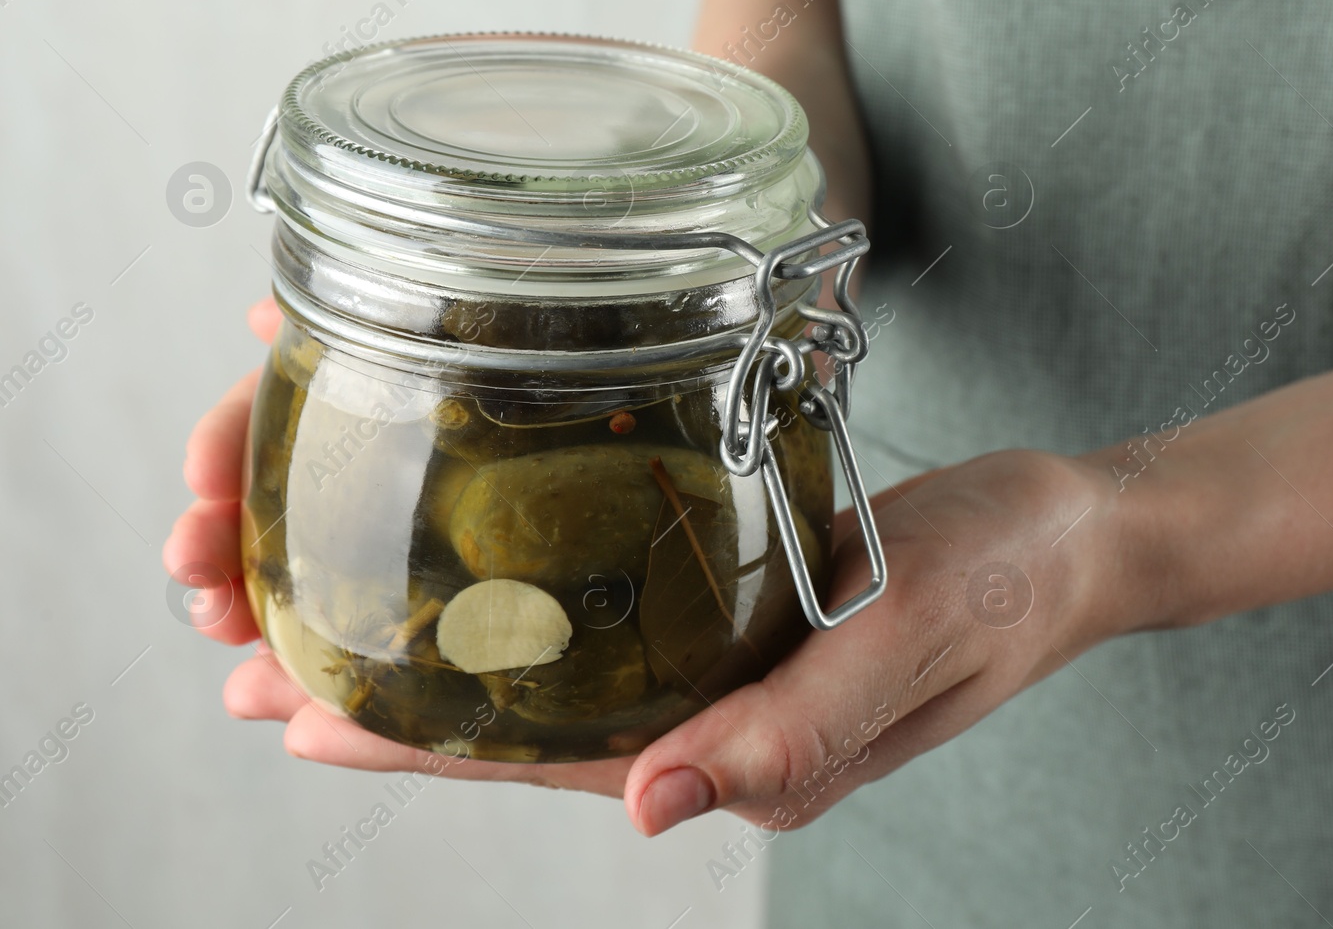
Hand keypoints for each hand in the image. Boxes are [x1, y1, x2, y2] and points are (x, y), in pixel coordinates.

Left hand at [165, 301, 1135, 834]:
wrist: (1074, 530)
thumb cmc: (1011, 577)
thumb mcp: (916, 637)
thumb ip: (799, 728)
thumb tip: (655, 809)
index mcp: (756, 746)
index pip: (559, 761)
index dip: (422, 747)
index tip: (298, 716)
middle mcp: (722, 716)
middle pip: (530, 727)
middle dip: (390, 703)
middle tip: (252, 663)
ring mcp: (726, 662)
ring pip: (557, 672)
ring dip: (436, 647)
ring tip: (316, 613)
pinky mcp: (739, 607)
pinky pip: (610, 611)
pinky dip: (520, 588)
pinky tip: (467, 562)